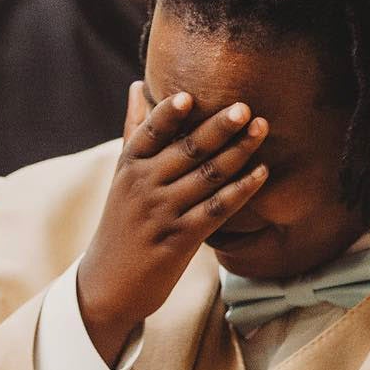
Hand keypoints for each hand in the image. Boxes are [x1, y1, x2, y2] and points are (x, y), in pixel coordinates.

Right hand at [76, 81, 268, 361]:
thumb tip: (137, 85)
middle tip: (245, 107)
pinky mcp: (180, 239)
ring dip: (238, 151)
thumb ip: (134, 129)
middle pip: (187, 150)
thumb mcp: (123, 174)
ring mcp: (162, 213)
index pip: (150, 132)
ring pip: (207, 176)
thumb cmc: (122, 221)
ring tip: (262, 128)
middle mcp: (143, 186)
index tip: (191, 95)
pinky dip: (241, 189)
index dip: (169, 113)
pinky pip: (217, 209)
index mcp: (129, 165)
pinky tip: (262, 172)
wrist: (108, 285)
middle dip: (218, 127)